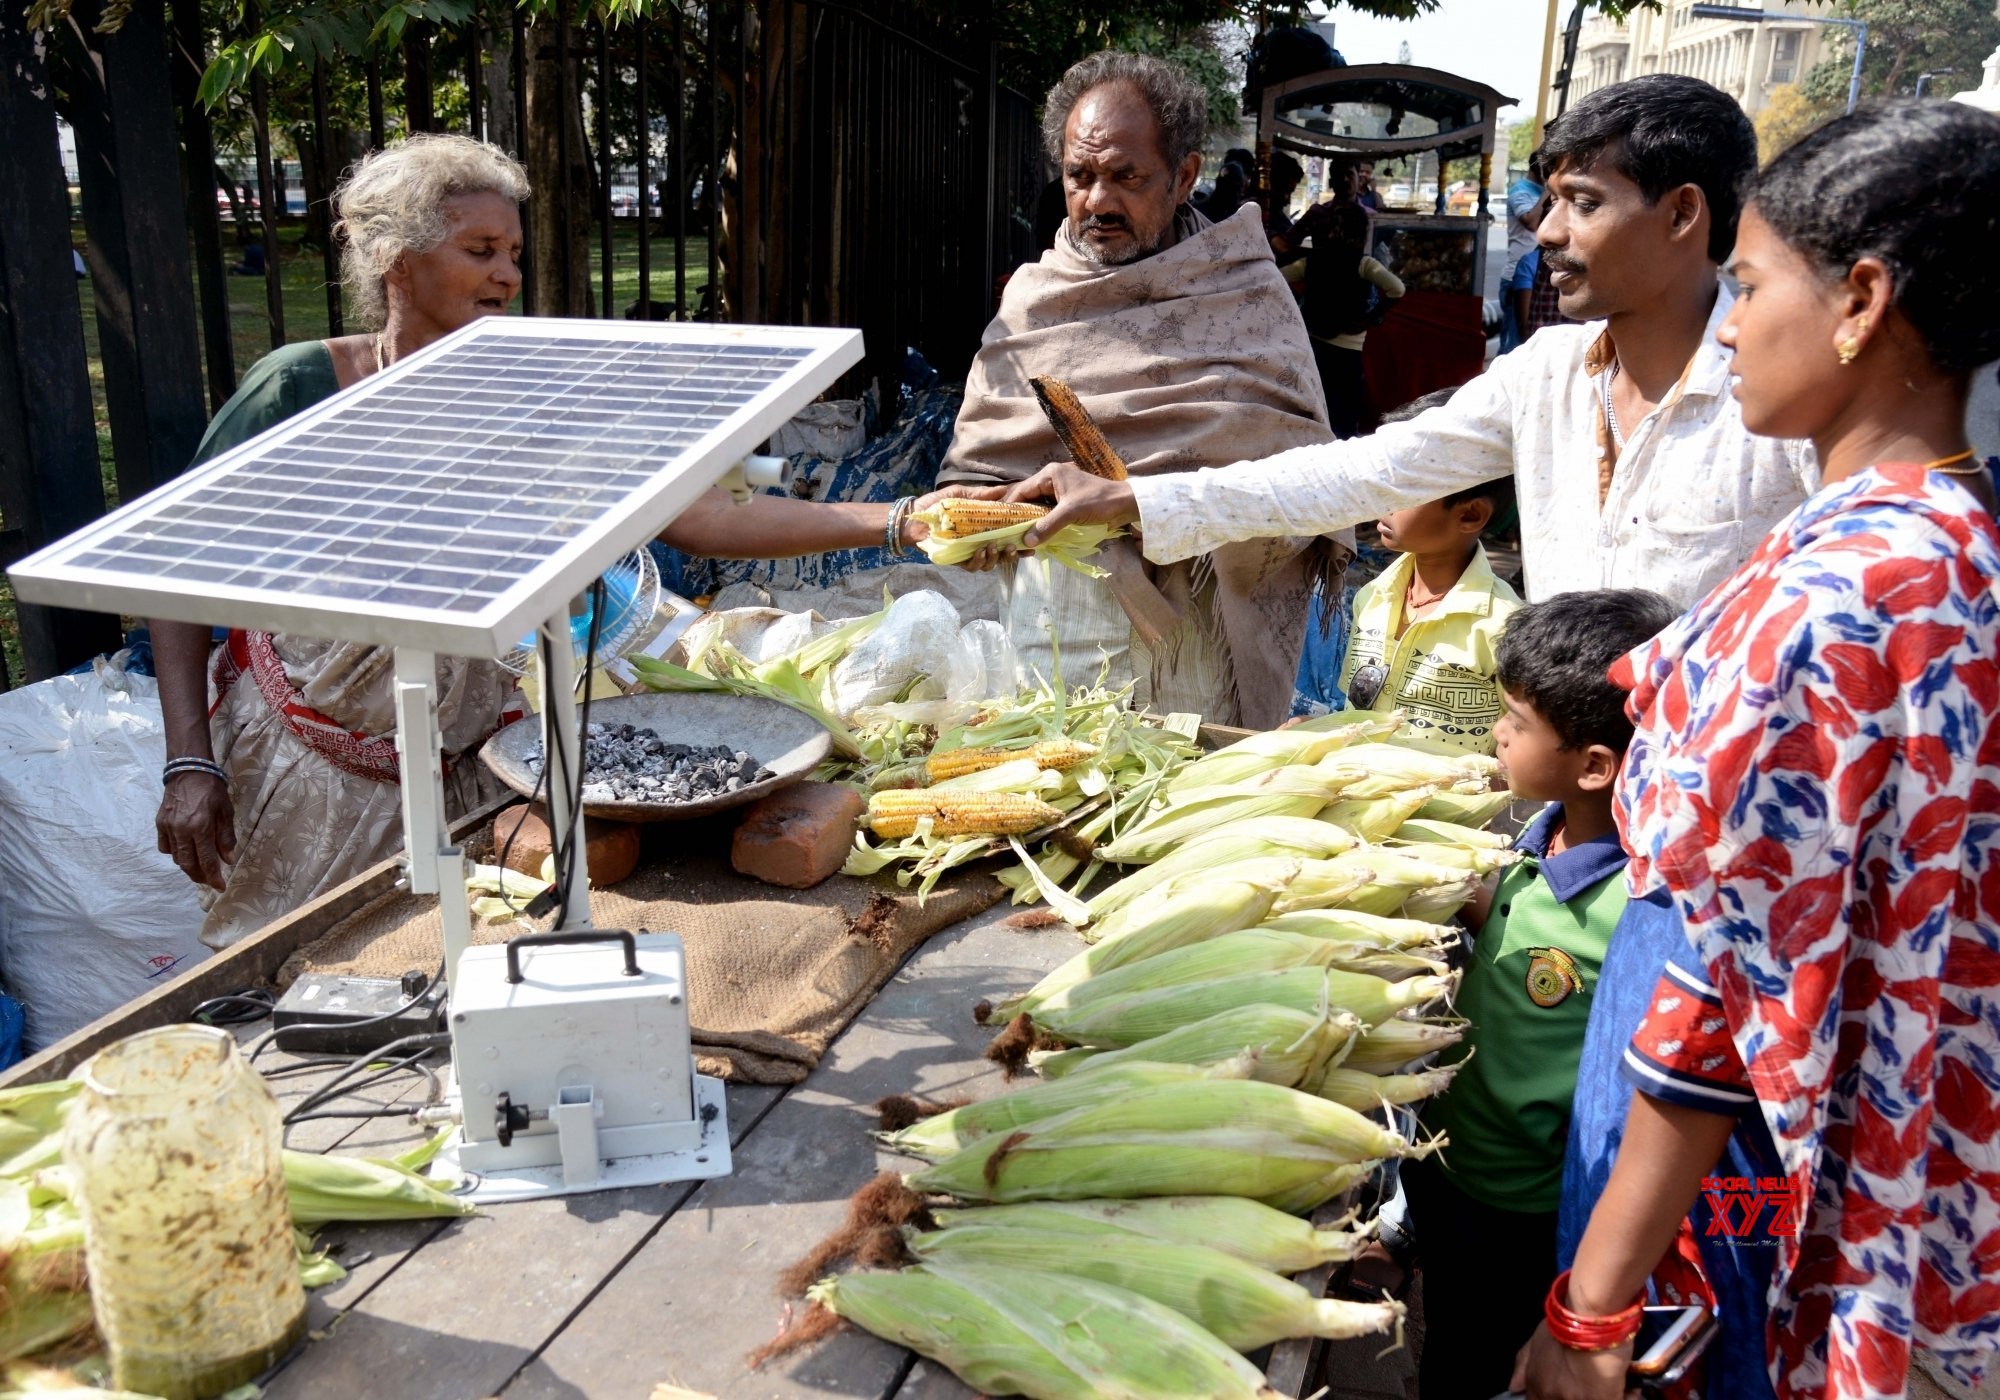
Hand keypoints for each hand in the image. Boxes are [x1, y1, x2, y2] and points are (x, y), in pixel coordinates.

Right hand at [156, 771, 235, 890]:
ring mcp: (168, 828)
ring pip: (176, 858)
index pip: (206, 860)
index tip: (220, 887)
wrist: (188, 771)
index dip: (213, 877)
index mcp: (200, 827)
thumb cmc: (212, 791)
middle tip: (209, 880)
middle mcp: (181, 830)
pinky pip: (165, 847)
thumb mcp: (226, 812)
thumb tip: (228, 860)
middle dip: (199, 876)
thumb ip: (226, 837)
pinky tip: (185, 851)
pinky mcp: (159, 824)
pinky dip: (175, 853)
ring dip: (188, 866)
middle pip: (188, 864)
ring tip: (200, 867)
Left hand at [913, 484, 1016, 571]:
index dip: (1019, 545)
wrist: (915, 517)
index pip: (1006, 539)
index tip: (1032, 545)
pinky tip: (980, 552)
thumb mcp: (961, 494)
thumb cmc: (937, 505)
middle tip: (1014, 547)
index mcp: (983, 530)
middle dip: (1011, 555)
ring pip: (989, 564)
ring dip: (995, 557)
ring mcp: (968, 554)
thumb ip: (982, 495)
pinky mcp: (956, 561)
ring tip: (994, 547)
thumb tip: (1004, 489)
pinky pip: (972, 567)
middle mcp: (979, 544)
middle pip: (1001, 556)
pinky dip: (978, 560)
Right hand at [1001, 462, 1140, 547]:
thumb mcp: (1070, 513)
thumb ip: (1047, 526)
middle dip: (1018, 515)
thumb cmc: (1099, 502)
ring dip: (1030, 521)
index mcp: (1050, 474)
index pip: (1021, 490)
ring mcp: (1059, 490)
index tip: (998, 523)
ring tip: (1018, 536)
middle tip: (1006, 532)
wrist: (1126, 503)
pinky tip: (1036, 535)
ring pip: (1036, 506)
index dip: (1009, 507)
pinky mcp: (1066, 501)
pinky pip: (1047, 511)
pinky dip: (1041, 523)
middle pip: (1027, 498)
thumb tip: (1026, 541)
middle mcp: (1051, 479)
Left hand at [1515, 1321, 1633, 1399]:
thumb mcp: (1536, 1339)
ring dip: (1606, 1395)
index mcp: (1536, 1383)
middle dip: (1584, 1396)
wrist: (1590, 1314)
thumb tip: (1514, 1385)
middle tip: (1595, 1386)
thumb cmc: (1564, 1323)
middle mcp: (1551, 1395)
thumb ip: (1524, 1364)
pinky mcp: (1602, 1399)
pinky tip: (1629, 1388)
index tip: (1574, 1390)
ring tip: (1614, 1385)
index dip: (1553, 1397)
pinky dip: (1625, 1395)